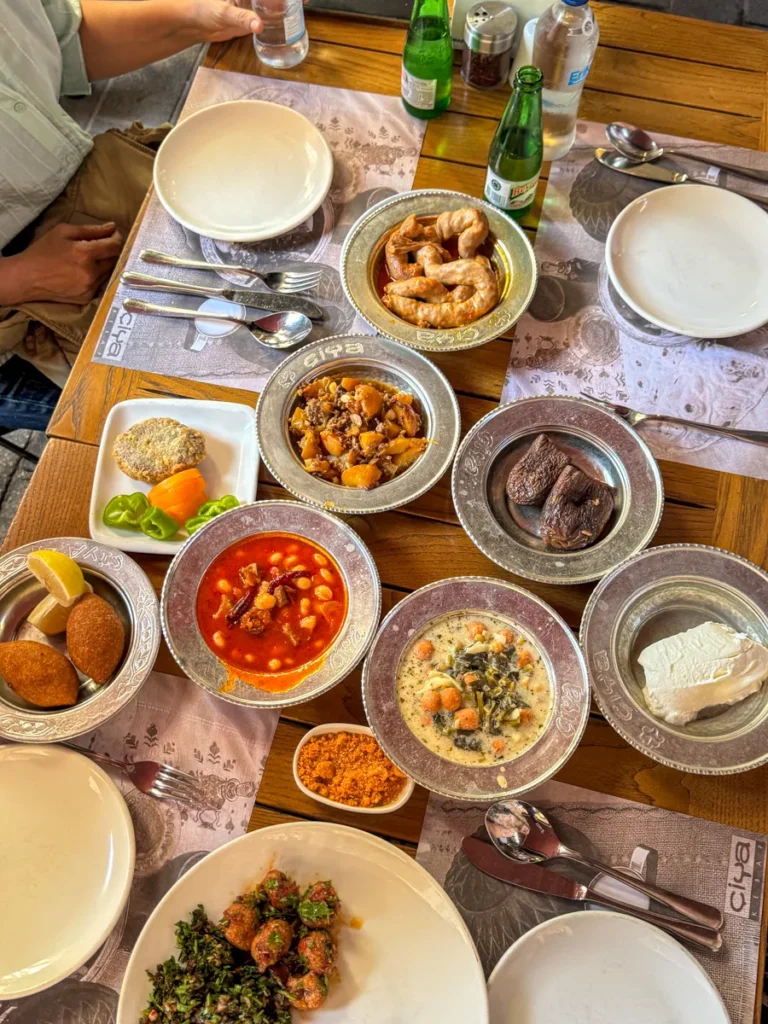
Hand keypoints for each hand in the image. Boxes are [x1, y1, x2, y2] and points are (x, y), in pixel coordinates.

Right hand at [0, 222, 123, 305]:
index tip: (114, 234)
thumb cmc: (43, 251)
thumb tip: (112, 227)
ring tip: (90, 258)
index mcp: (85, 253)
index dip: (117, 238)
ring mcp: (90, 287)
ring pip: (109, 272)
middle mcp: (91, 272)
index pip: (115, 246)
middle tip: (101, 245)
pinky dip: (97, 276)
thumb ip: (91, 230)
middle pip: (114, 259)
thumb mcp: (63, 232)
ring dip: (104, 264)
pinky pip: (100, 283)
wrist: (27, 277)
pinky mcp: (87, 298)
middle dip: (110, 250)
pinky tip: (84, 271)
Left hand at [186, 0, 308, 42]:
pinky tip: (288, 23)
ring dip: (286, 6)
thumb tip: (259, 26)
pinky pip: (267, 16)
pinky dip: (278, 19)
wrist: (192, 24)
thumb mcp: (223, 12)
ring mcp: (251, 5)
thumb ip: (241, 18)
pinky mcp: (250, 18)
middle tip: (303, 1)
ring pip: (272, 3)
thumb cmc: (202, 9)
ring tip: (301, 9)